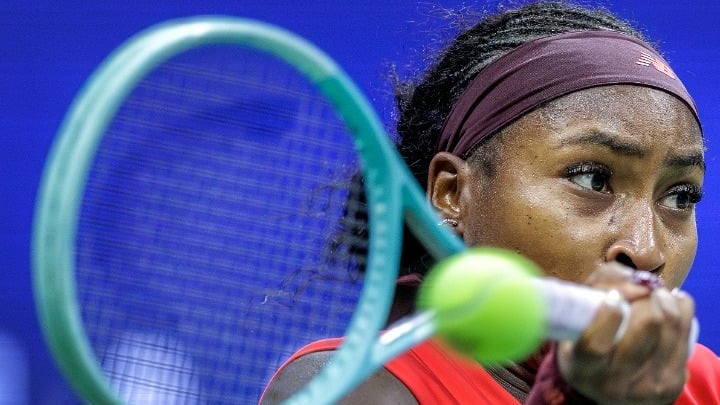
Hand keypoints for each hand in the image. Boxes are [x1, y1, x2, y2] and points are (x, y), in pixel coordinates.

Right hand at [556, 262, 694, 403]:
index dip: (608, 314)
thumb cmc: (584, 346)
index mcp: (583, 370)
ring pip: (670, 325)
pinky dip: (680, 309)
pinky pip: (687, 334)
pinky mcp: (673, 384)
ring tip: (654, 294)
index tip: (613, 297)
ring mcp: (648, 387)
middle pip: (647, 325)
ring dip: (664, 299)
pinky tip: (671, 304)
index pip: (596, 345)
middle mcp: (615, 384)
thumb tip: (637, 282)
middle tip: (640, 289)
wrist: (606, 391)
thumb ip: (595, 291)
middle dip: (646, 296)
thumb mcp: (574, 323)